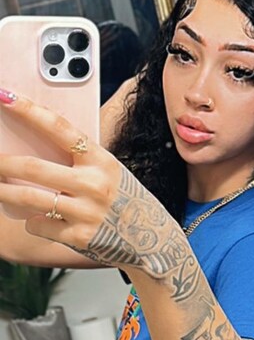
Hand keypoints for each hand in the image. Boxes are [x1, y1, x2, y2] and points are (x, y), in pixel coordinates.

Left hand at [0, 91, 181, 275]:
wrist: (153, 242)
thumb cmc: (126, 202)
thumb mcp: (110, 172)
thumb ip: (80, 160)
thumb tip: (36, 147)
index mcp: (101, 161)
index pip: (60, 128)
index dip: (29, 111)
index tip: (5, 98)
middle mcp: (93, 185)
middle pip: (34, 168)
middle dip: (3, 163)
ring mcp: (86, 213)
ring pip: (30, 198)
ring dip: (5, 192)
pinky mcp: (79, 237)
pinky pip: (40, 225)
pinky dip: (33, 223)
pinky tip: (38, 221)